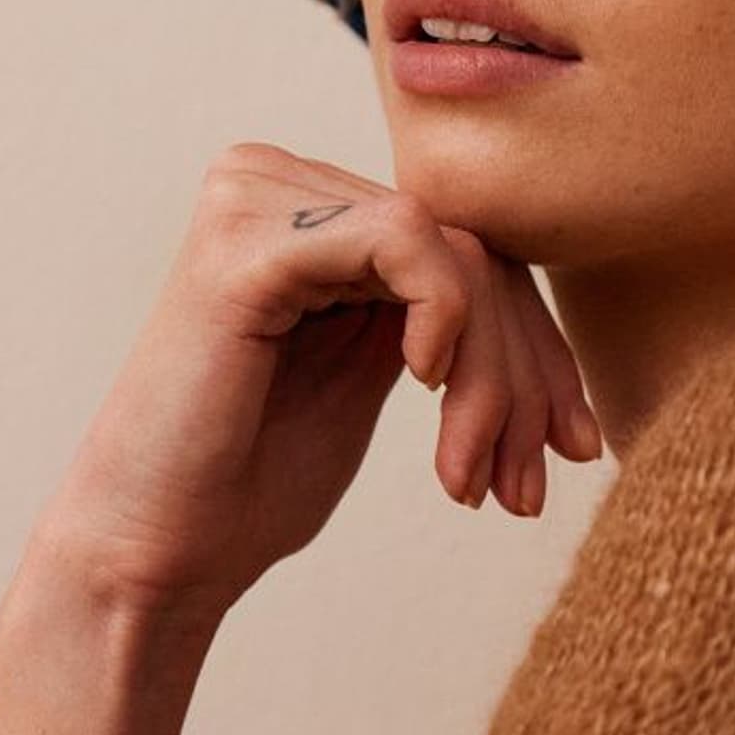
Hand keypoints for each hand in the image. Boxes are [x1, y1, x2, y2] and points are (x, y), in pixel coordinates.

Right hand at [29, 144, 601, 627]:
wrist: (158, 553)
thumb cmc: (253, 482)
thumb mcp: (374, 377)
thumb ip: (439, 317)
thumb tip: (553, 312)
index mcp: (309, 208)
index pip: (469, 249)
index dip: (540, 350)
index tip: (575, 449)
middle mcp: (278, 181)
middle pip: (471, 248)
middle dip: (525, 376)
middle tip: (532, 487)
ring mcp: (254, 198)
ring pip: (453, 252)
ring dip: (492, 378)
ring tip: (470, 478)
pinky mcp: (245, 240)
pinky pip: (401, 239)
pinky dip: (443, 316)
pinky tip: (422, 384)